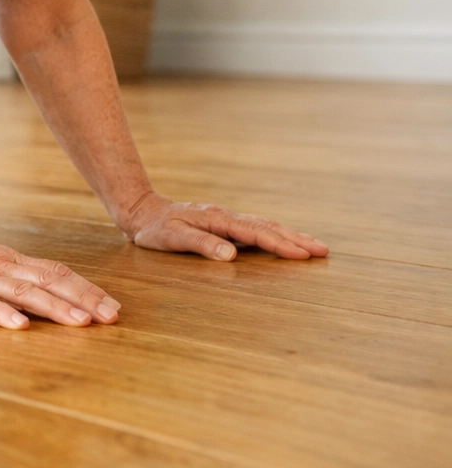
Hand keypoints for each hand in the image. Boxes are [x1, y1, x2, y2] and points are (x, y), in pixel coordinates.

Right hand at [0, 237, 120, 329]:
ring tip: (80, 322)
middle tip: (110, 317)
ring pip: (23, 292)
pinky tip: (20, 326)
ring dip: (54, 307)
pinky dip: (3, 314)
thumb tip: (61, 302)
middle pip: (49, 280)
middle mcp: (1, 266)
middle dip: (83, 298)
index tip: (113, 308)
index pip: (57, 272)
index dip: (87, 289)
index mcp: (11, 261)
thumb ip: (20, 284)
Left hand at [122, 193, 328, 260]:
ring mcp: (227, 219)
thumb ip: (201, 245)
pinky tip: (284, 240)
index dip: (280, 245)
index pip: (256, 233)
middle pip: (267, 227)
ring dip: (290, 235)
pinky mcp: (224, 224)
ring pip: (265, 226)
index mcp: (218, 220)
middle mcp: (226, 217)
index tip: (303, 255)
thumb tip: (232, 256)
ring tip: (314, 246)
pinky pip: (256, 229)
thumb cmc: (155, 229)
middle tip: (323, 251)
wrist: (142, 212)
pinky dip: (275, 234)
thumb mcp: (173, 238)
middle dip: (296, 239)